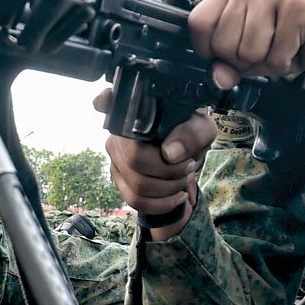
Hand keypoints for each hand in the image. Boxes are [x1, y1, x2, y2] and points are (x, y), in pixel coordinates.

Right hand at [95, 87, 214, 240]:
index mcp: (138, 112)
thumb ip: (192, 134)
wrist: (186, 158)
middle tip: (189, 165)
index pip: (111, 103)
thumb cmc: (190, 137)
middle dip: (170, 171)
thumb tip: (169, 153)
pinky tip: (177, 195)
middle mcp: (118, 133)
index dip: (105, 102)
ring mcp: (115, 157)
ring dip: (169, 188)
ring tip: (184, 178)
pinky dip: (162, 203)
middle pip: (134, 160)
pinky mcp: (119, 179)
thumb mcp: (202, 130)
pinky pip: (136, 200)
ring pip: (138, 185)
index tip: (103, 101)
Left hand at [188, 0, 304, 90]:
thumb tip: (218, 78)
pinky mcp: (298, 6)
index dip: (208, 50)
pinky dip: (286, 64)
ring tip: (283, 49)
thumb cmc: (291, 41)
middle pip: (222, 43)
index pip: (198, 23)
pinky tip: (298, 48)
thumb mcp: (252, 54)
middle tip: (266, 51)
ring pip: (248, 52)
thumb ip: (229, 65)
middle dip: (243, 61)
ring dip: (267, 63)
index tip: (227, 55)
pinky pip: (275, 56)